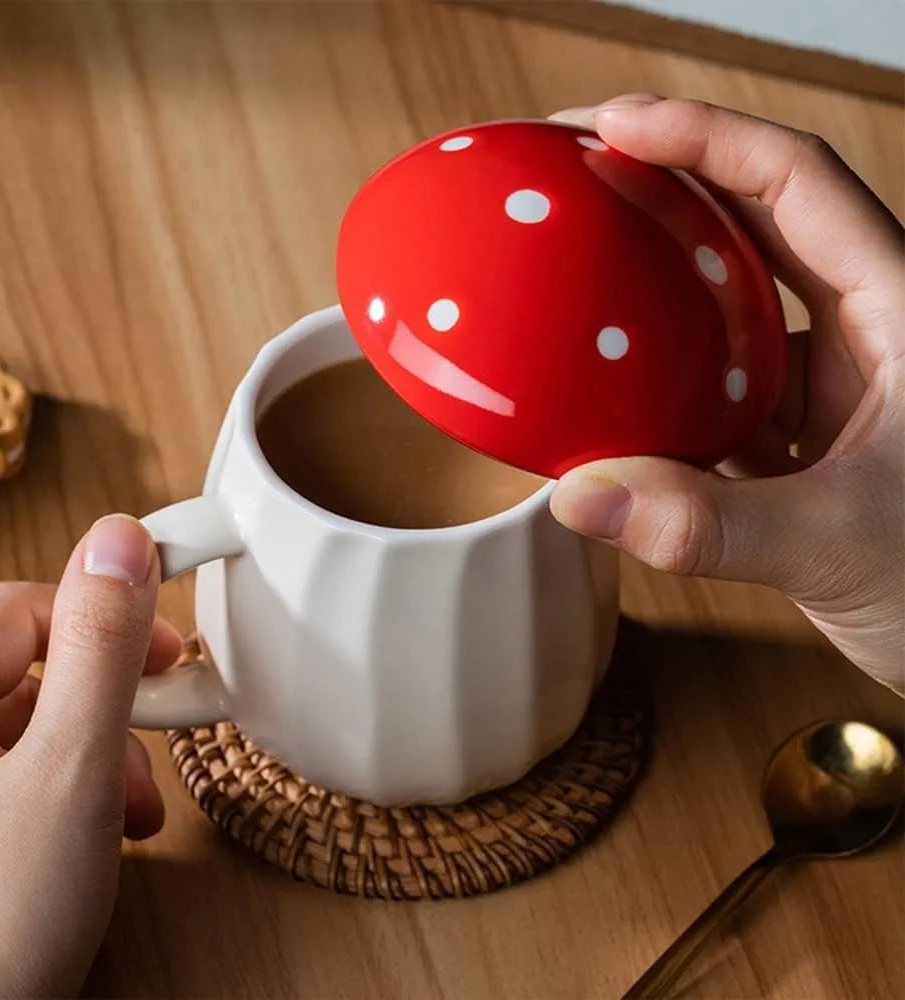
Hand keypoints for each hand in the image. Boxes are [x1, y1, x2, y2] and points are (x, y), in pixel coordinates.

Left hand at [0, 515, 180, 996]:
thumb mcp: (71, 766)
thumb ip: (100, 648)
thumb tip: (119, 540)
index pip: (24, 607)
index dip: (102, 617)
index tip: (166, 651)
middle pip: (31, 671)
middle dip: (108, 703)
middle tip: (155, 735)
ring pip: (33, 732)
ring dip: (100, 756)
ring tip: (132, 811)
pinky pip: (21, 783)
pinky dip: (74, 796)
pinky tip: (102, 838)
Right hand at [549, 96, 903, 692]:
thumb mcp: (840, 546)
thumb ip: (708, 524)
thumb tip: (583, 496)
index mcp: (902, 313)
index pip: (798, 183)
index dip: (704, 137)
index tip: (613, 126)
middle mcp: (863, 332)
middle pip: (753, 220)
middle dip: (663, 181)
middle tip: (574, 168)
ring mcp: (827, 385)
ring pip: (729, 303)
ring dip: (654, 279)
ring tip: (576, 260)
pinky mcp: (796, 436)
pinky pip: (713, 383)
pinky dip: (655, 381)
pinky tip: (604, 390)